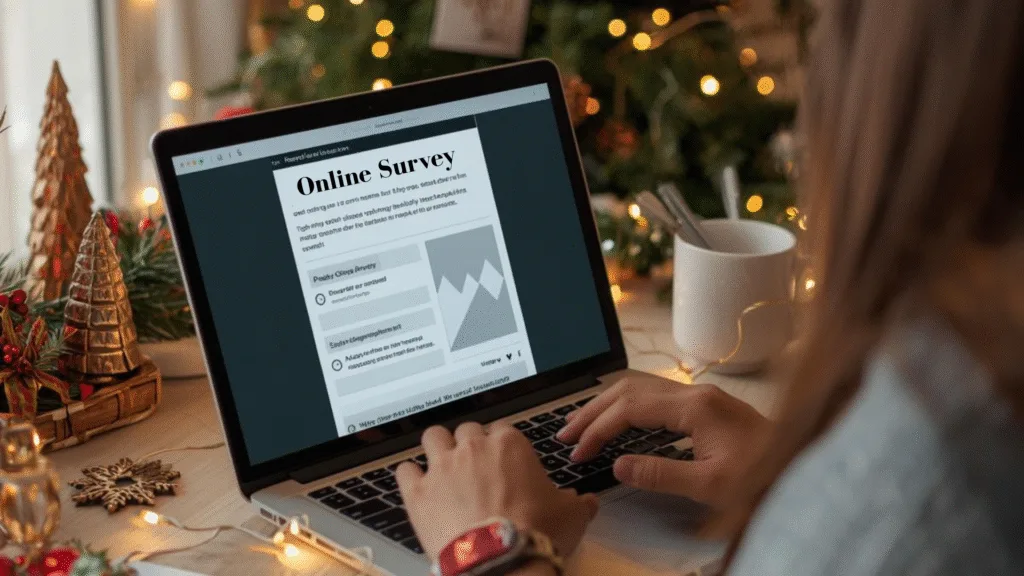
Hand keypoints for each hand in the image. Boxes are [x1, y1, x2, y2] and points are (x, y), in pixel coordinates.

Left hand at [396, 422, 598, 561]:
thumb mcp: (571, 515)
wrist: (501, 563)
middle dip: (470, 445)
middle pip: (467, 430)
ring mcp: (441, 467)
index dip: (503, 446)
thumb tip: (588, 502)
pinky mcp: (417, 493)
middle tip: (476, 467)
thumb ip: (579, 503)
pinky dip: (410, 476)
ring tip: (444, 466)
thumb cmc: (536, 534)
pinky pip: (404, 470)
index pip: (503, 430)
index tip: (506, 461)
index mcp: (510, 444)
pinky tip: (417, 485)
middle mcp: (472, 447)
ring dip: (438, 448)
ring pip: (433, 438)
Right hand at [556, 375, 769, 506]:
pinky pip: (655, 397)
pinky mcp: (706, 406)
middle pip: (629, 390)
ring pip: (641, 389)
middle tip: (565, 434)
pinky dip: (627, 407)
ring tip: (582, 425)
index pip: (630, 409)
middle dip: (593, 411)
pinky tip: (618, 420)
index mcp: (696, 407)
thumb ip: (661, 473)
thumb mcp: (711, 485)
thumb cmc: (765, 477)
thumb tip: (618, 464)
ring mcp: (702, 397)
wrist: (803, 469)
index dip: (599, 429)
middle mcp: (696, 394)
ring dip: (608, 406)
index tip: (579, 451)